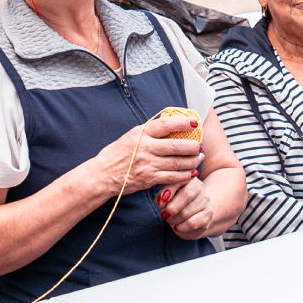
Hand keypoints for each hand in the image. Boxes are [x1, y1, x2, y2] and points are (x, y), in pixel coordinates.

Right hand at [87, 116, 202, 196]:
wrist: (103, 174)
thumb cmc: (117, 153)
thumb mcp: (131, 136)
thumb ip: (149, 131)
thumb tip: (170, 125)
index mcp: (141, 134)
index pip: (166, 125)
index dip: (182, 123)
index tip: (194, 123)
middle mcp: (146, 148)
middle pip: (176, 146)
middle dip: (192, 146)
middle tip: (200, 145)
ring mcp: (148, 164)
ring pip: (177, 162)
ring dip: (192, 161)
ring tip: (199, 157)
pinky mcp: (149, 178)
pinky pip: (172, 177)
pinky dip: (184, 175)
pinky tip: (191, 173)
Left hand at [157, 176, 214, 239]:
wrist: (194, 213)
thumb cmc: (175, 202)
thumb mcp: (165, 196)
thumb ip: (161, 196)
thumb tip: (161, 201)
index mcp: (188, 178)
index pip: (179, 180)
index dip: (168, 191)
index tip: (161, 202)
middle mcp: (200, 187)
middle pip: (186, 195)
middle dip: (171, 208)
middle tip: (164, 215)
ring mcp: (206, 201)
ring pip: (187, 212)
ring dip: (174, 219)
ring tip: (171, 221)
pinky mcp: (208, 215)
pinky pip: (192, 223)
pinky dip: (181, 227)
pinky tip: (178, 227)